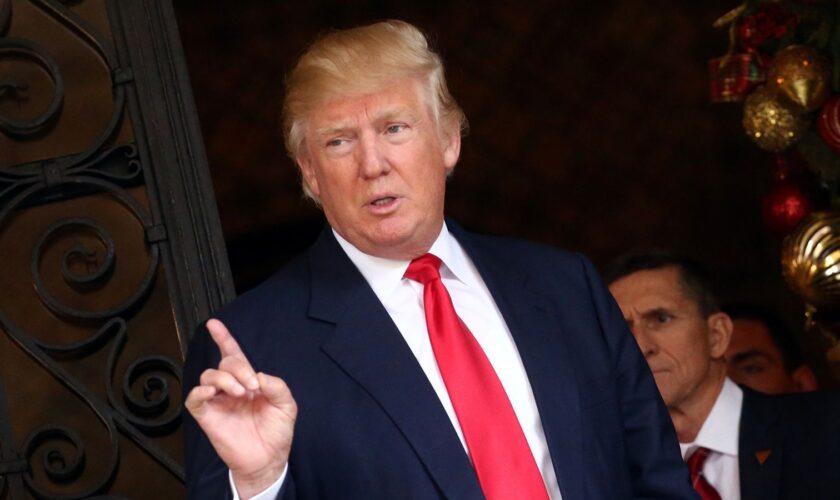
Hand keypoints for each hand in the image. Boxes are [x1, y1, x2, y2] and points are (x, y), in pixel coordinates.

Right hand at [185, 319, 296, 497]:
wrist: (268, 458)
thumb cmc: (277, 431)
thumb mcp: (287, 405)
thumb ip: (277, 385)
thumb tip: (258, 375)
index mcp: (249, 381)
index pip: (233, 354)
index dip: (224, 338)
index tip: (214, 324)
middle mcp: (231, 387)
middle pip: (225, 362)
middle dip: (239, 368)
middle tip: (252, 386)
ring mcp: (218, 401)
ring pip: (209, 374)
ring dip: (225, 378)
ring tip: (240, 393)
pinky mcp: (207, 415)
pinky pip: (195, 397)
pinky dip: (202, 390)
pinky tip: (214, 391)